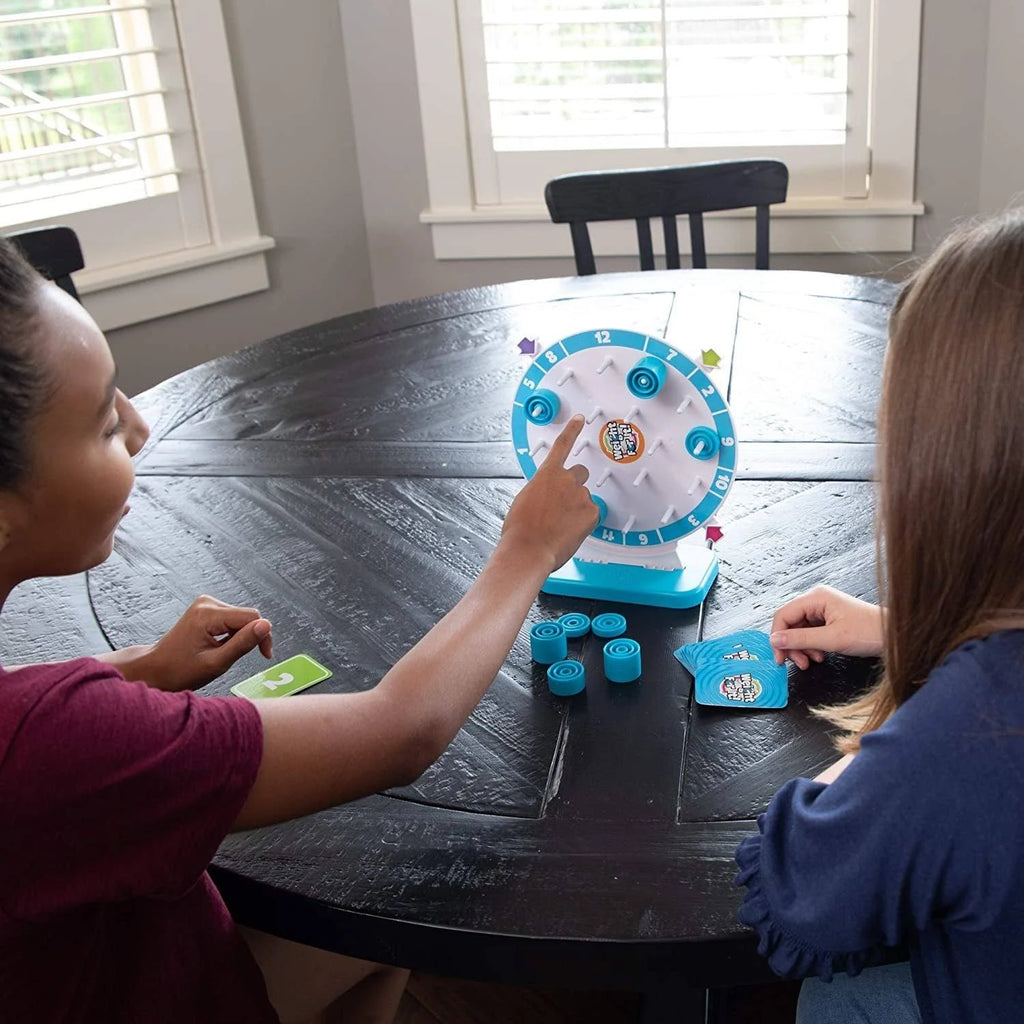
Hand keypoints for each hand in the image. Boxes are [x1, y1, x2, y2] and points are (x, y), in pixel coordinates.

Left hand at [120, 595, 272, 690]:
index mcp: (207, 614)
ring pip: (241, 618)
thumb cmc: (179, 670)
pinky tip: (219, 646)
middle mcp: (206, 603)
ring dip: (239, 637)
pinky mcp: (205, 609)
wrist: (156, 669)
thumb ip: (243, 643)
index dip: (262, 636)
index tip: (264, 655)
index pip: (252, 617)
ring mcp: (204, 604)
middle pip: (247, 616)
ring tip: (223, 653)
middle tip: (237, 658)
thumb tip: (266, 626)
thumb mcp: (217, 663)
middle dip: (248, 637)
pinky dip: (231, 634)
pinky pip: (231, 619)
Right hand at [501, 415, 598, 572]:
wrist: (528, 549)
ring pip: (584, 499)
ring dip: (576, 509)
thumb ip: (541, 491)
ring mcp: (581, 496)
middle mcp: (566, 481)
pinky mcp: (592, 512)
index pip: (562, 445)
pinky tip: (569, 532)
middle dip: (574, 485)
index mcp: (546, 475)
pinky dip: (584, 523)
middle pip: (579, 474)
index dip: (572, 430)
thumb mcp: (524, 501)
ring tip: (560, 526)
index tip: (579, 420)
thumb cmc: (520, 531)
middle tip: (564, 503)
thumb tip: (547, 497)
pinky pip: (592, 515)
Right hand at [768, 585, 882, 668]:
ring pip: (798, 630)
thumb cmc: (871, 632)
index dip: (778, 637)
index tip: (779, 656)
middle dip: (792, 645)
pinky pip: (810, 633)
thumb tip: (775, 640)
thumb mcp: (832, 639)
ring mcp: (822, 610)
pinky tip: (820, 655)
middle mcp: (817, 600)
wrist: (894, 635)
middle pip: (790, 623)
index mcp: (816, 597)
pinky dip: (811, 646)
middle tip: (798, 662)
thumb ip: (800, 639)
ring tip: (813, 660)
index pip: (783, 615)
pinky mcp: (828, 619)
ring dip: (802, 648)